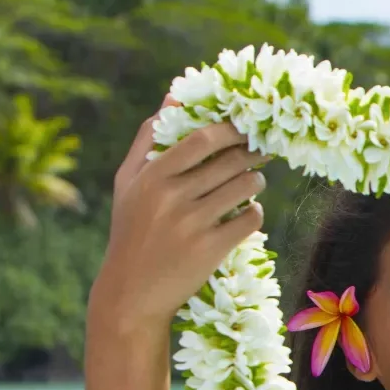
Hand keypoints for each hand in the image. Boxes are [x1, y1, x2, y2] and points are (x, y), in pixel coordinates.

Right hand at [88, 100, 267, 333]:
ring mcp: (193, 223)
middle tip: (260, 150)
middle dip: (252, 152)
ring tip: (253, 181)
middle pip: (231, 160)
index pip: (203, 138)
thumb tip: (174, 97)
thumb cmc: (130, 229)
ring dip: (257, 181)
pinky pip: (251, 218)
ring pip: (246, 187)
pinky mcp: (212, 249)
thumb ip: (149, 138)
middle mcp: (172, 197)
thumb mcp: (128, 182)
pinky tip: (246, 212)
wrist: (131, 292)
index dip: (231, 129)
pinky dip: (254, 212)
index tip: (245, 128)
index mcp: (151, 176)